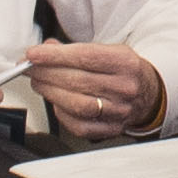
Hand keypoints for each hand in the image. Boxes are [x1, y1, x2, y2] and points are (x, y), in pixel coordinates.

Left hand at [22, 41, 168, 145]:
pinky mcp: (111, 129)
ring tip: (39, 83)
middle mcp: (125, 88)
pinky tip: (55, 101)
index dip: (55, 56)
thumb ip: (75, 50)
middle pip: (78, 81)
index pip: (85, 57)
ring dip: (50, 92)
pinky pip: (80, 125)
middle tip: (30, 68)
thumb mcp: (107, 51)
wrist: (148, 94)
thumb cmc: (123, 71)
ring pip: (77, 104)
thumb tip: (45, 49)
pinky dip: (61, 113)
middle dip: (46, 73)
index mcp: (126, 62)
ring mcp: (119, 111)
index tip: (34, 54)